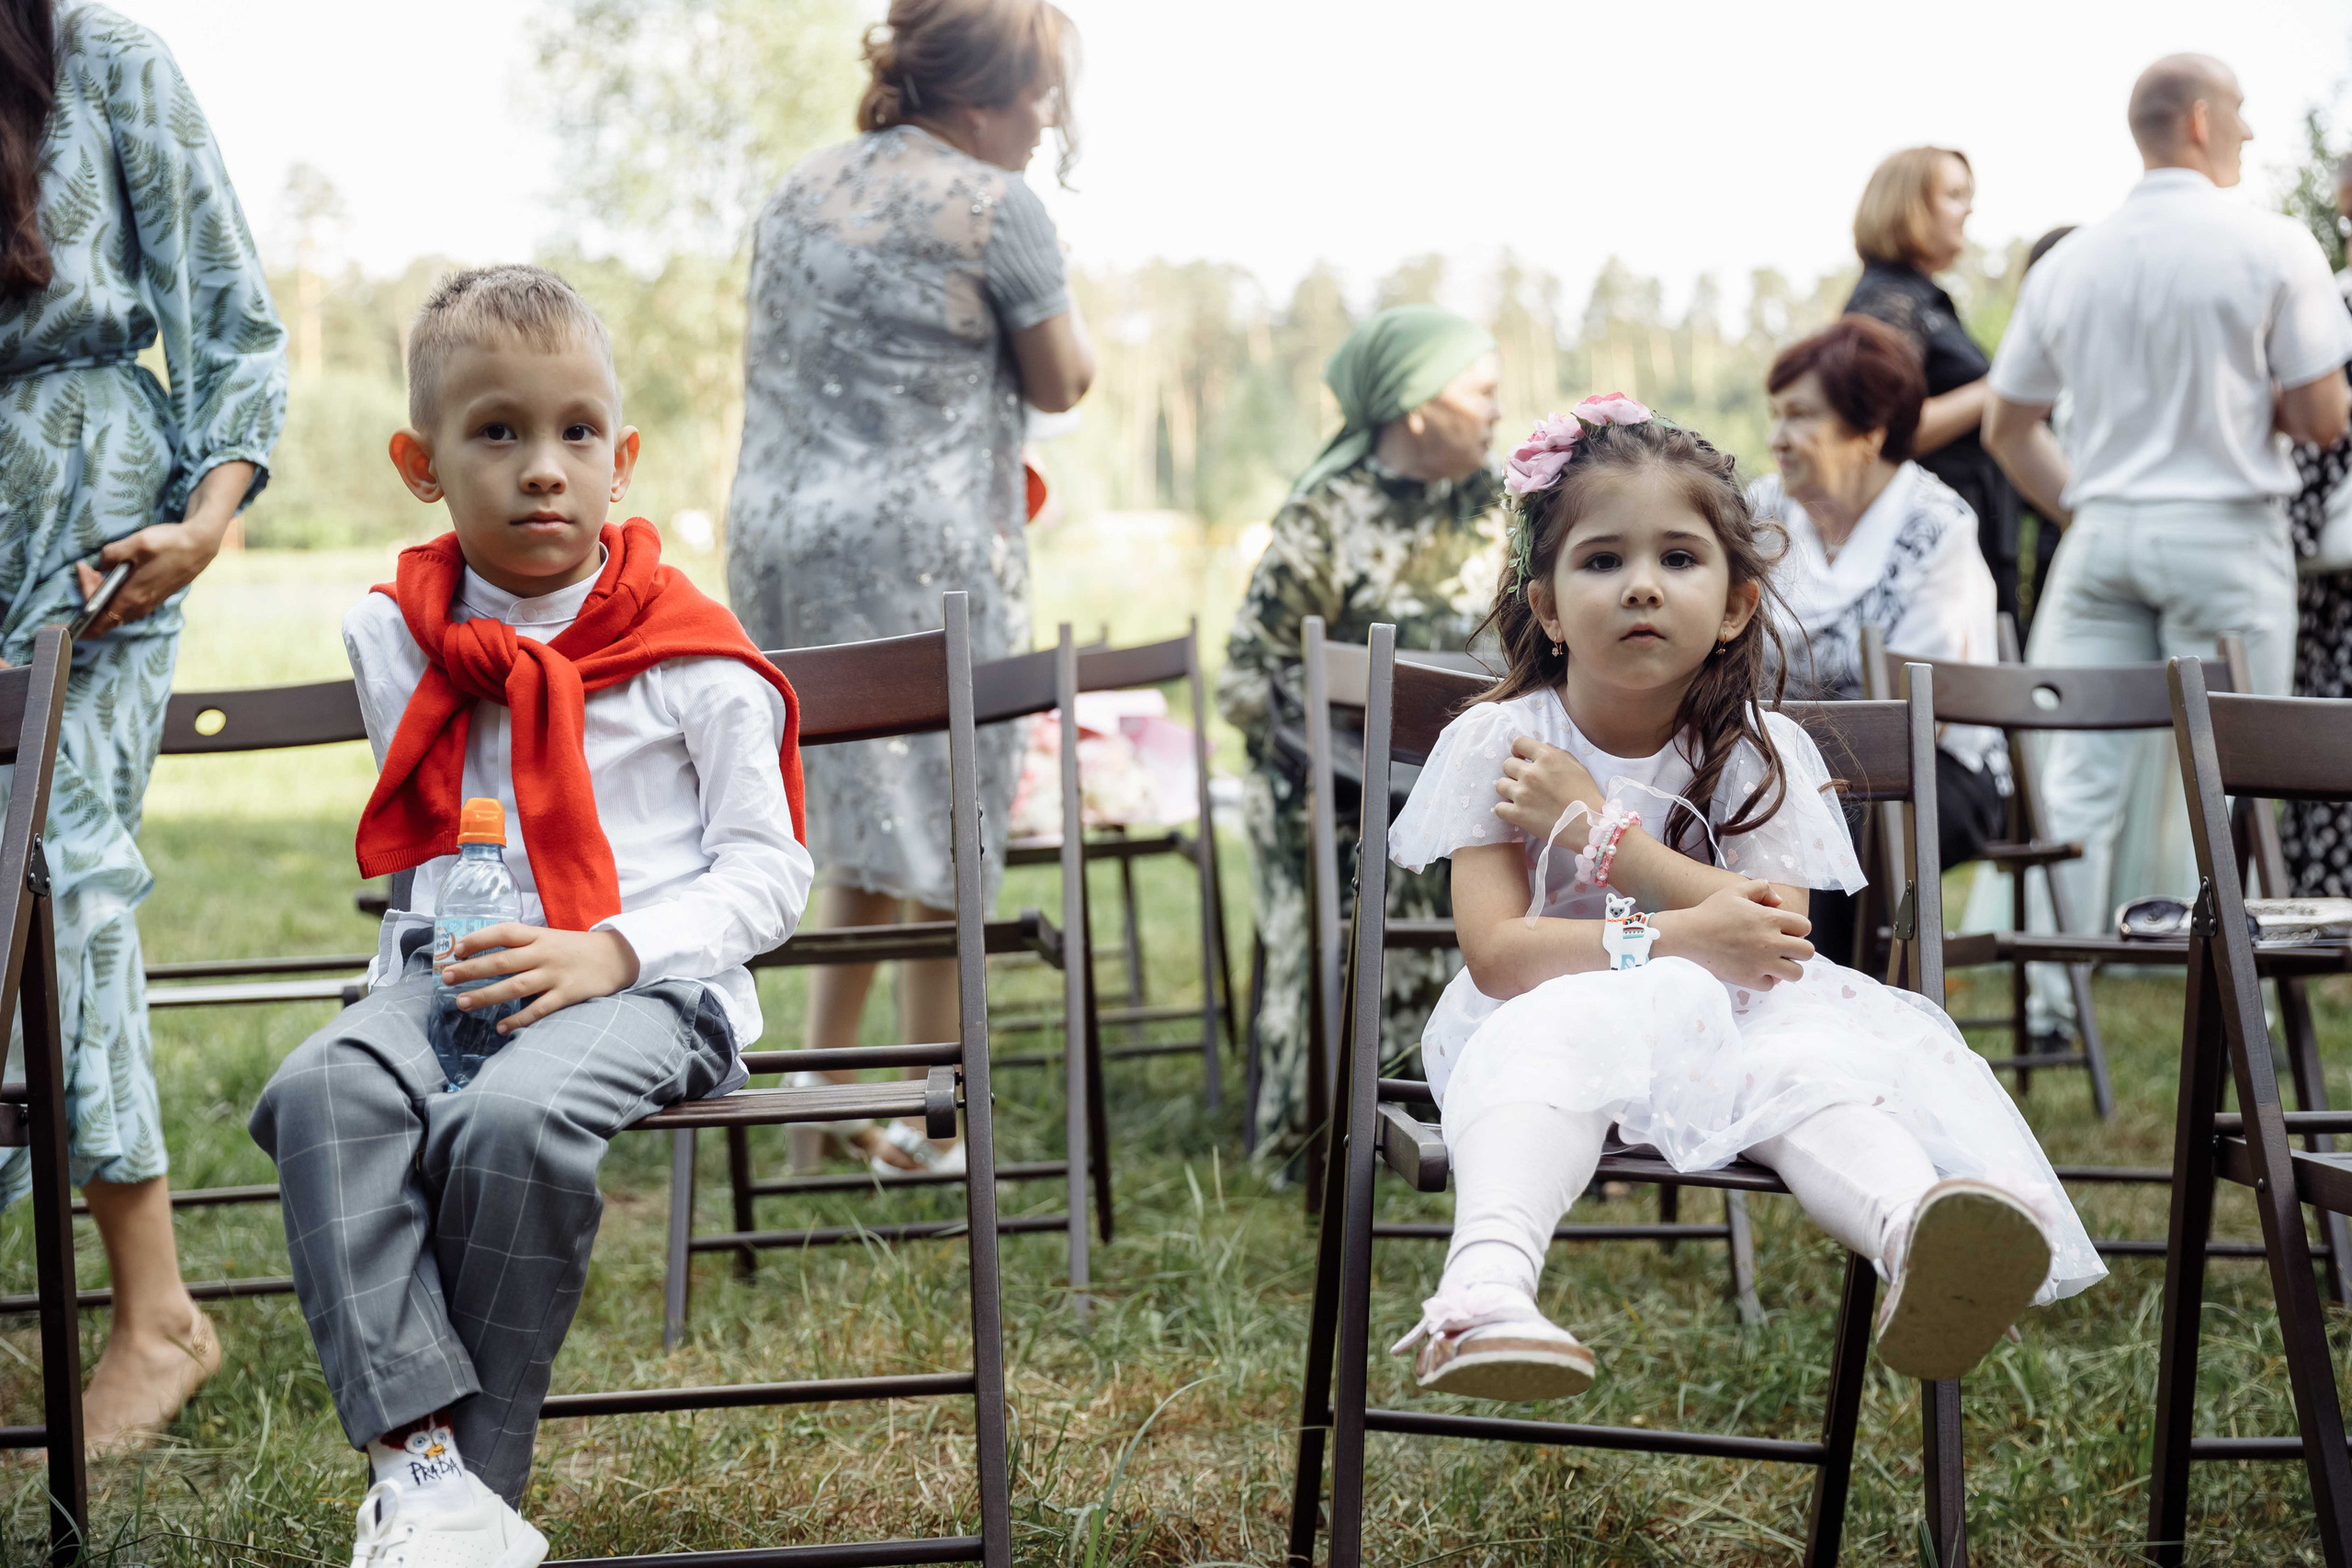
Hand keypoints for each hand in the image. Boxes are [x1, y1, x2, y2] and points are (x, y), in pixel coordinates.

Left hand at [75, 460, 254, 634]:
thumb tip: (100, 565)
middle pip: (104, 615)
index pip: (98, 622)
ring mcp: (149, 602)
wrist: (200, 544)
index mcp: (132, 596)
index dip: (78, 620)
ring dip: (103, 595)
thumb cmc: (170, 544)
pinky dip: (115, 594)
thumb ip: (111, 555)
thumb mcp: (136, 543)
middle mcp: (140, 605)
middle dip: (89, 594)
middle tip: (87, 568)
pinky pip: (127, 605)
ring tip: (99, 571)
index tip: (71, 594)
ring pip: (116, 610)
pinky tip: (117, 576)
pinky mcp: (155, 596)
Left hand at [441, 924, 641, 1032]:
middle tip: (446, 977)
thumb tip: (483, 957)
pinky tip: (502, 1028)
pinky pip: (539, 1009)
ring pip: (515, 985)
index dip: (478, 939)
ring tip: (462, 1003)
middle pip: (502, 960)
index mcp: (539, 935)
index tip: (456, 949)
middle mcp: (545, 953)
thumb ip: (523, 946)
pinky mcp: (568, 995)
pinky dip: (519, 1019)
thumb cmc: (575, 949)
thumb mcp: (550, 938)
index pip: (504, 932)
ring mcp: (556, 975)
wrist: (617, 957)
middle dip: (471, 969)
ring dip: (486, 995)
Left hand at [1495, 735, 1605, 841]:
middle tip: (1525, 781)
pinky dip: (1505, 809)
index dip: (1518, 749)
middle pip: (1507, 764)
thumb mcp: (1576, 766)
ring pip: (1500, 784)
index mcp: (1547, 758)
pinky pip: (1499, 808)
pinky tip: (1516, 811)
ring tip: (1520, 796)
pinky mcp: (1518, 814)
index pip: (1519, 742)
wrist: (1588, 824)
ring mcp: (1523, 794)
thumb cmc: (1586, 795)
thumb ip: (1557, 753)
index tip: (1521, 757)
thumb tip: (1542, 748)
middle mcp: (1531, 773)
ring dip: (1508, 789)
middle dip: (1515, 771)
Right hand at [1650, 881, 1812, 989]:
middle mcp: (1771, 942)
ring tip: (1775, 963)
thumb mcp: (1735, 891)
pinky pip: (1771, 986)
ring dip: (1788, 968)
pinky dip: (1766, 980)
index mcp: (1770, 919)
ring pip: (1796, 973)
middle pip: (1807, 952)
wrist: (1686, 936)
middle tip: (1783, 948)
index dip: (1798, 928)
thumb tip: (1780, 902)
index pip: (1805, 927)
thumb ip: (1762, 889)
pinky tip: (1756, 970)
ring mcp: (1761, 963)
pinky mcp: (1749, 979)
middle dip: (1798, 949)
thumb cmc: (1710, 912)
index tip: (1785, 931)